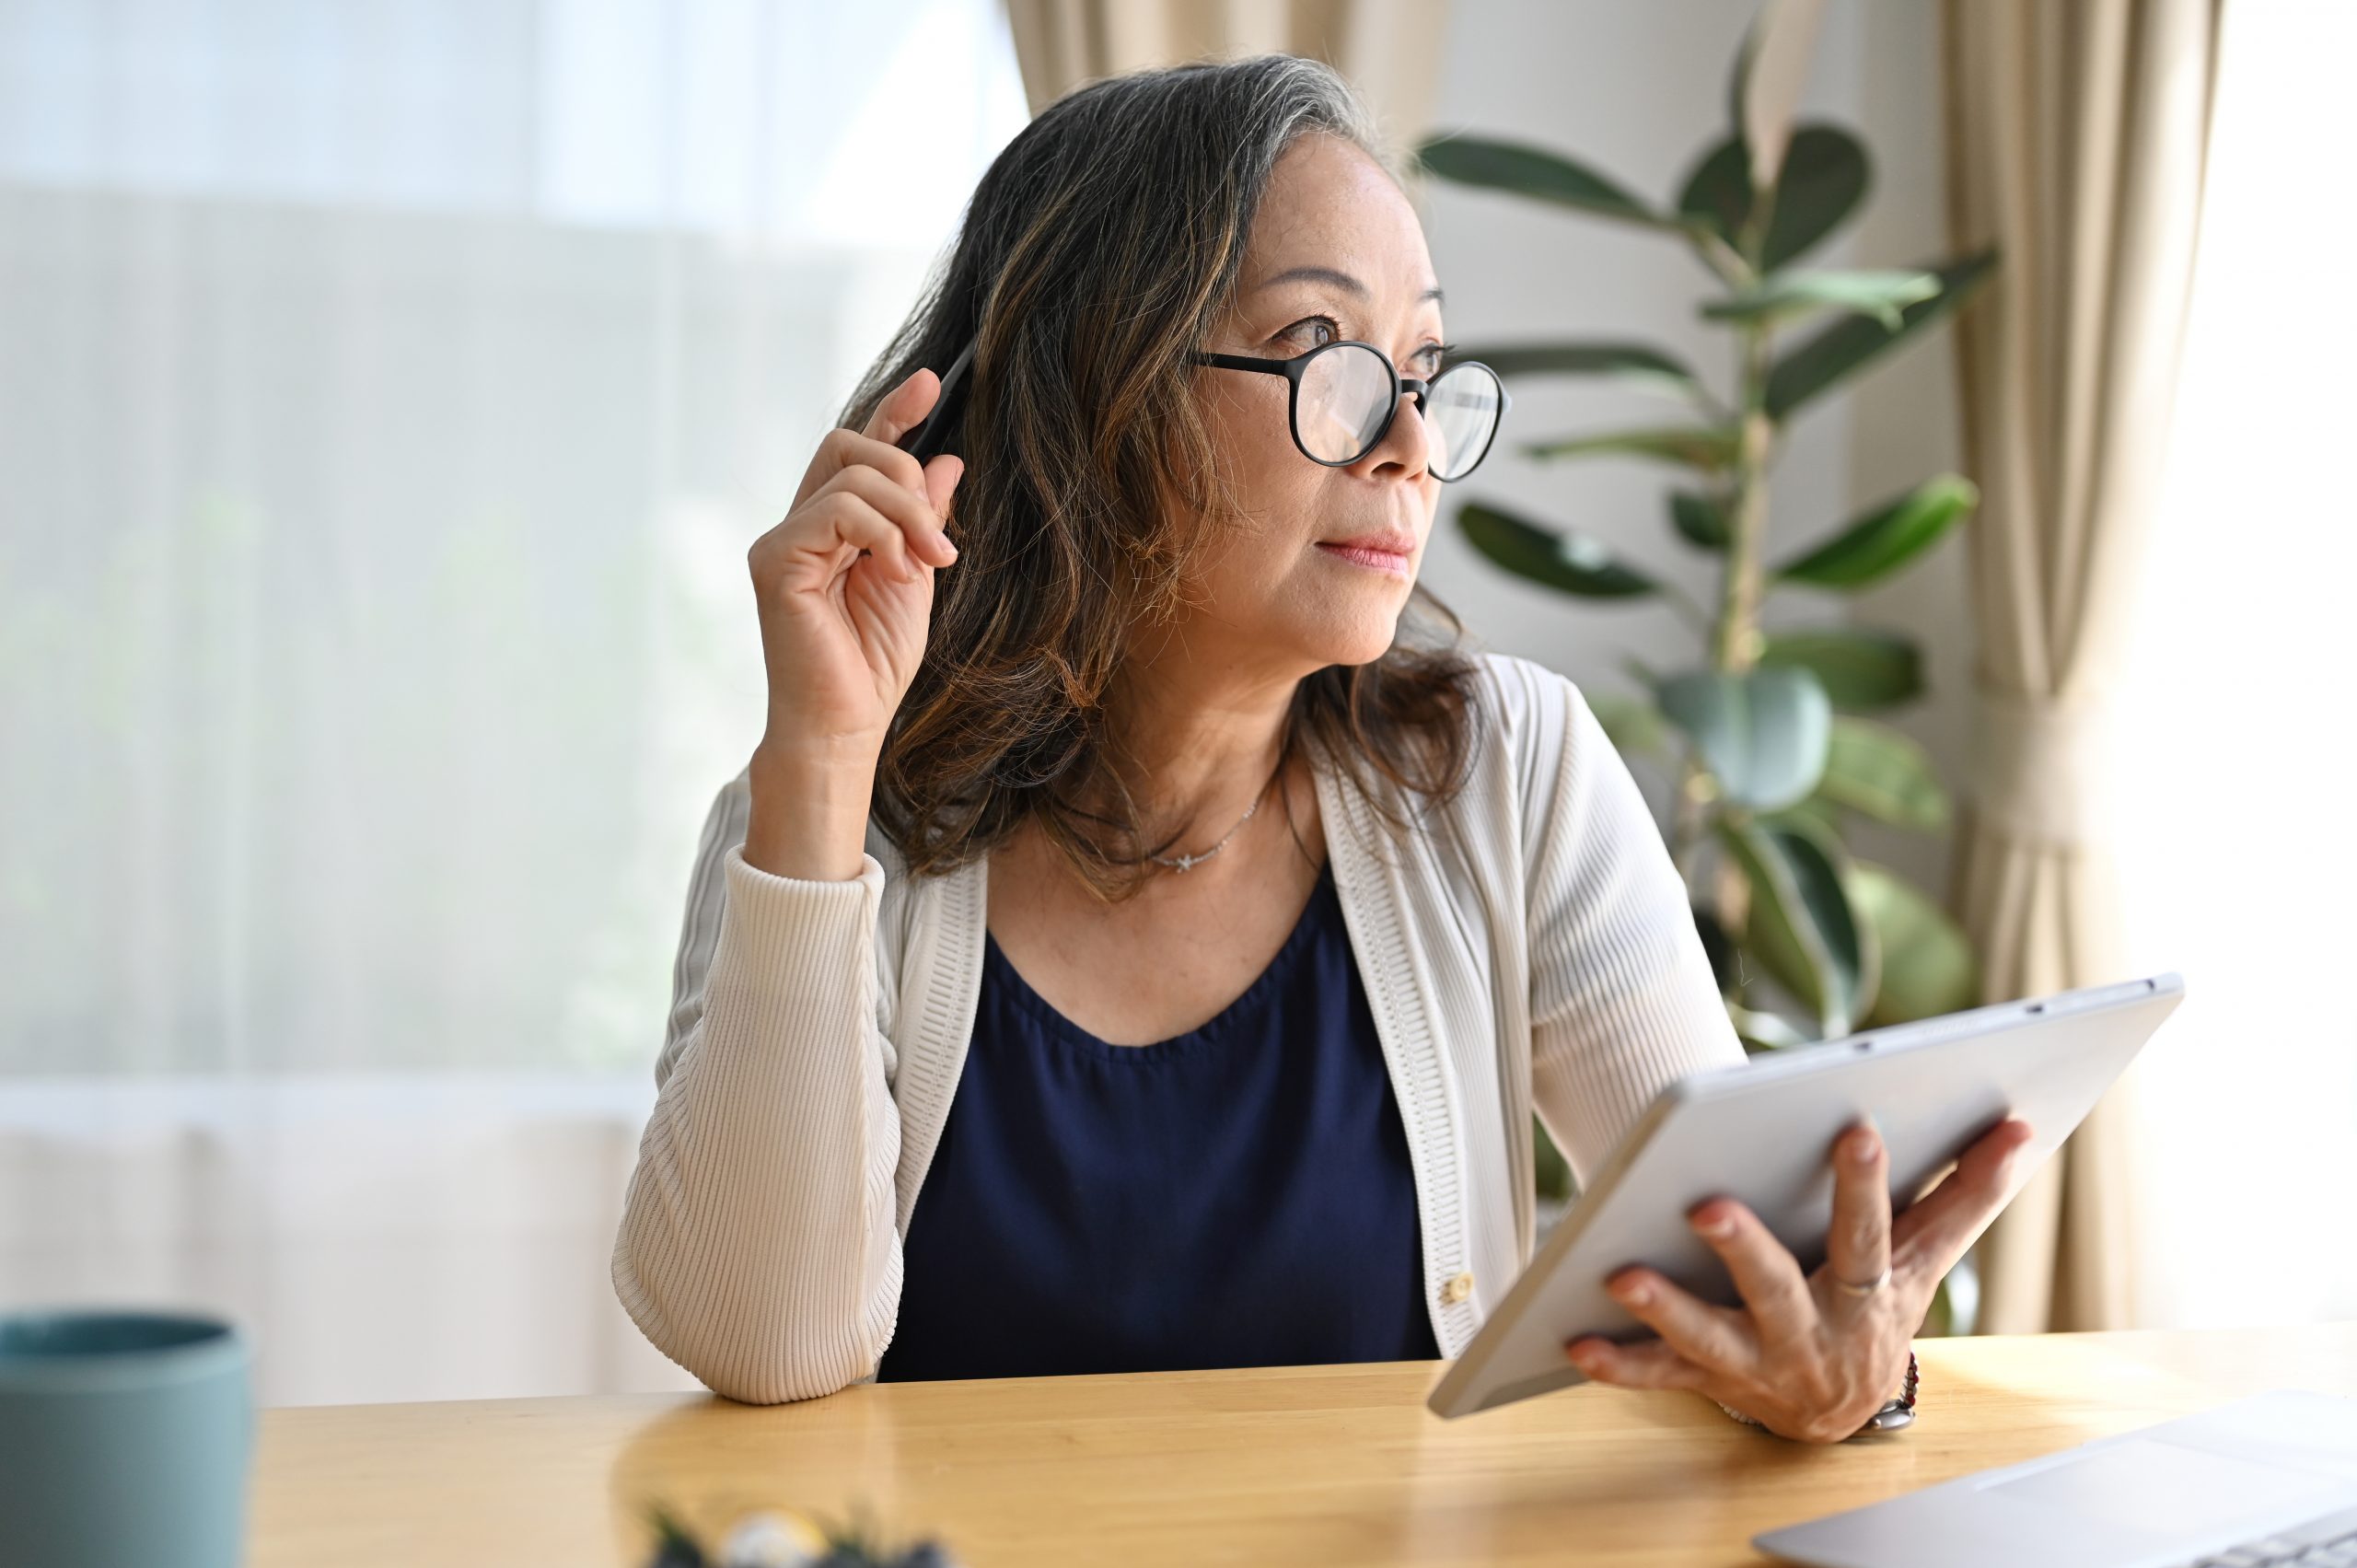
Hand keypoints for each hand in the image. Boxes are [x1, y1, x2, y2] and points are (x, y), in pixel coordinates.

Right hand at [747, 367, 965, 761]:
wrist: (847, 724)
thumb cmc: (873, 664)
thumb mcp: (915, 576)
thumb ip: (923, 520)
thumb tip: (947, 460)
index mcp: (831, 528)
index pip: (856, 451)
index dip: (892, 413)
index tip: (931, 384)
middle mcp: (799, 525)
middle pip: (849, 445)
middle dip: (907, 475)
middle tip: (940, 540)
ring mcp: (781, 540)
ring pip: (851, 476)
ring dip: (907, 514)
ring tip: (928, 563)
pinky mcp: (776, 560)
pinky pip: (837, 511)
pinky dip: (882, 534)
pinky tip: (900, 573)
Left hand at [1563, 1114, 2035, 1442]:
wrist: (1842, 1411)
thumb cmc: (1876, 1308)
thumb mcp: (1923, 1259)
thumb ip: (1963, 1193)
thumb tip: (2019, 1126)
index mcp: (1864, 1296)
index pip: (1870, 1235)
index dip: (1866, 1187)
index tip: (1856, 1127)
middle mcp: (1810, 1334)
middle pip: (1777, 1289)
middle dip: (1745, 1249)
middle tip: (1707, 1205)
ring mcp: (1757, 1363)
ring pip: (1710, 1336)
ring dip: (1666, 1308)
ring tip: (1622, 1274)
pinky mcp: (1710, 1383)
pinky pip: (1662, 1378)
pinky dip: (1621, 1363)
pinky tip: (1579, 1340)